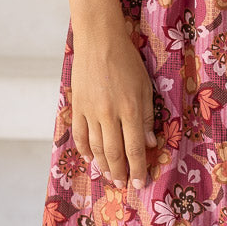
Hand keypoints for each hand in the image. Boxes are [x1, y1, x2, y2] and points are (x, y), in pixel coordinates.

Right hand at [70, 27, 157, 191]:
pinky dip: (84, 149)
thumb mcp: (145, 87)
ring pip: (96, 147)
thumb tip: (149, 144)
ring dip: (103, 165)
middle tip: (123, 184)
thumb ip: (147, 117)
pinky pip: (80, 134)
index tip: (139, 183)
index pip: (134, 148)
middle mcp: (109, 114)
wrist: (98, 40)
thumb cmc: (127, 61)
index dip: (138, 168)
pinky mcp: (77, 106)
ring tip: (109, 176)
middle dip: (120, 172)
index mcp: (130, 109)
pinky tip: (90, 158)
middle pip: (114, 152)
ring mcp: (90, 112)